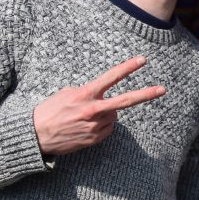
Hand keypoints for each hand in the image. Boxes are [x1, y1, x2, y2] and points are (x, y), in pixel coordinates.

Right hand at [32, 57, 166, 156]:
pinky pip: (107, 129)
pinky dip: (101, 126)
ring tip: (85, 116)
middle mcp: (93, 110)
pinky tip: (84, 126)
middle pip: (125, 101)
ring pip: (113, 116)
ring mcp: (95, 126)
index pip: (111, 78)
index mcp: (85, 95)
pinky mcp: (95, 139)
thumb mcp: (64, 94)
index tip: (142, 60)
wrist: (35, 136)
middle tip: (163, 89)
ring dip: (106, 113)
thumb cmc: (48, 111)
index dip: (127, 68)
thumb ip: (85, 92)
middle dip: (146, 94)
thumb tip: (99, 95)